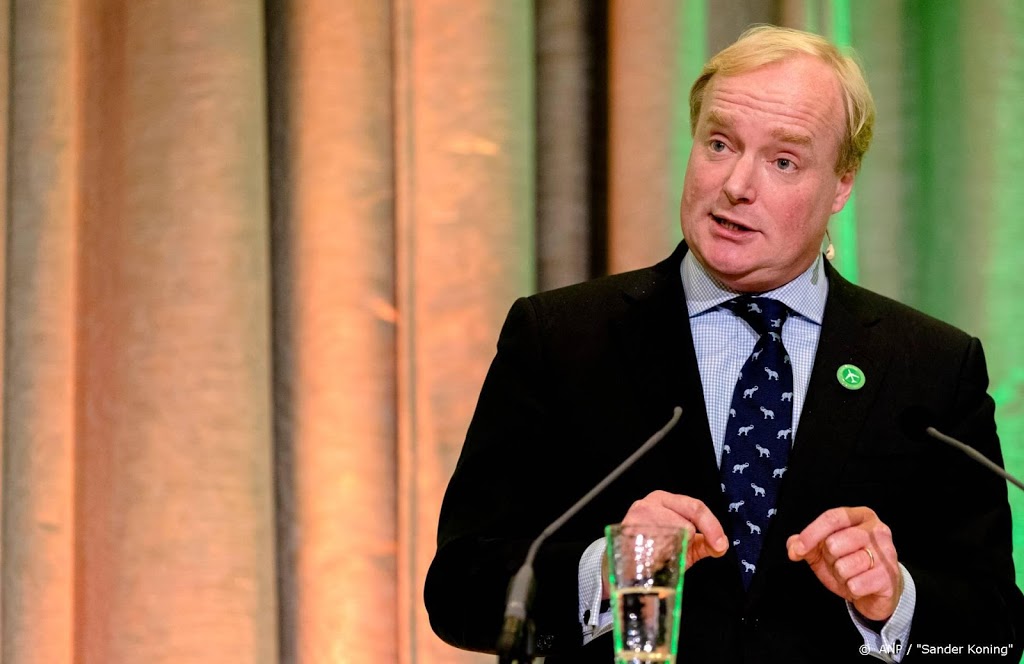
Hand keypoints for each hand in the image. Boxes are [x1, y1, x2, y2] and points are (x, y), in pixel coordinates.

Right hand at [621, 490, 728, 571]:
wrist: (626, 562)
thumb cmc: (657, 549)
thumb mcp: (685, 543)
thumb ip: (705, 543)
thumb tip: (721, 544)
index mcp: (666, 500)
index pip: (696, 507)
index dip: (711, 527)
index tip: (719, 544)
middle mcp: (649, 504)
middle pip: (683, 523)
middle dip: (687, 542)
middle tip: (678, 552)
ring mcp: (635, 517)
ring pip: (668, 537)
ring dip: (670, 552)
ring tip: (662, 556)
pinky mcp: (626, 534)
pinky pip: (652, 549)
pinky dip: (657, 558)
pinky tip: (653, 559)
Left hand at [787, 507, 901, 621]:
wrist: (877, 591)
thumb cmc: (851, 565)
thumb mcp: (824, 552)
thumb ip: (806, 545)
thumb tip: (793, 546)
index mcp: (860, 517)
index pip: (832, 518)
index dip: (811, 533)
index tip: (798, 549)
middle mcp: (877, 531)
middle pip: (834, 543)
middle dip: (830, 559)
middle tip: (840, 563)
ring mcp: (886, 553)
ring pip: (844, 566)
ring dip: (841, 576)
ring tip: (852, 575)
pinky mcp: (889, 576)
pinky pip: (856, 584)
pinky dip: (852, 589)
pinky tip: (861, 585)